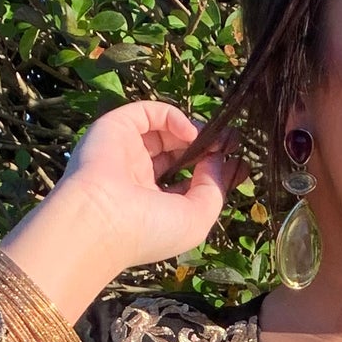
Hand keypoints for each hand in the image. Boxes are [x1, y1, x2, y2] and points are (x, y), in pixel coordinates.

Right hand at [0, 99, 247, 322]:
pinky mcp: (117, 128)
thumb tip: (220, 159)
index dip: (215, 171)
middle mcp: (140, 179)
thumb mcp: (197, 218)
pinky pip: (149, 113)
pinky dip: (173, 117)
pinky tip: (189, 133)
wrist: (100, 219)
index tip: (241, 163)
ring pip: (165, 132)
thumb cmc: (150, 229)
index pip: (189, 182)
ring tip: (217, 138)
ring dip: (196, 132)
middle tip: (233, 143)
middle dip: (209, 148)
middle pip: (180, 154)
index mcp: (155, 205)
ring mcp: (127, 153)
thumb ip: (216, 187)